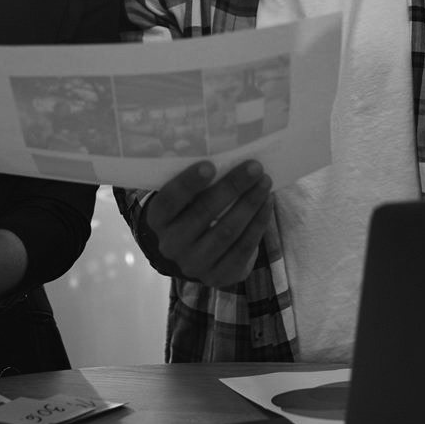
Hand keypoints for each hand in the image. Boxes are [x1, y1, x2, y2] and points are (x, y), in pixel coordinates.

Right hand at [143, 160, 273, 287]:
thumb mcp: (183, 199)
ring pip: (227, 231)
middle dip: (232, 187)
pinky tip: (267, 203)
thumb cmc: (191, 211)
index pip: (170, 200)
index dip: (189, 183)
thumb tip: (222, 147)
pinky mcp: (219, 276)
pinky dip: (258, 223)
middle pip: (203, 213)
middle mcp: (171, 245)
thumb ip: (193, 180)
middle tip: (254, 166)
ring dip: (250, 203)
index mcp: (157, 220)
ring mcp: (194, 264)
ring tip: (265, 181)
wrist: (196, 255)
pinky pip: (243, 247)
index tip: (210, 164)